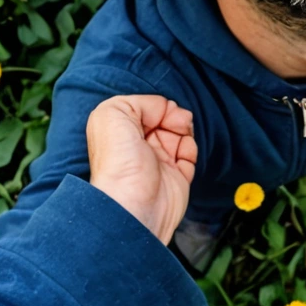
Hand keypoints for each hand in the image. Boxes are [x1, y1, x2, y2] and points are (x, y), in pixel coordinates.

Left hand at [87, 94, 197, 245]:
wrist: (134, 203)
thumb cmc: (118, 161)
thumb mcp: (114, 113)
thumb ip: (141, 102)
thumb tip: (164, 108)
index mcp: (121, 131)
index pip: (146, 108)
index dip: (158, 106)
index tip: (163, 110)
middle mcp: (138, 145)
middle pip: (165, 119)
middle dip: (175, 115)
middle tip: (178, 120)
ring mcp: (158, 161)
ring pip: (180, 134)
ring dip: (185, 130)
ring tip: (182, 133)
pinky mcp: (176, 176)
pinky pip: (189, 155)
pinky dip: (190, 149)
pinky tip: (184, 152)